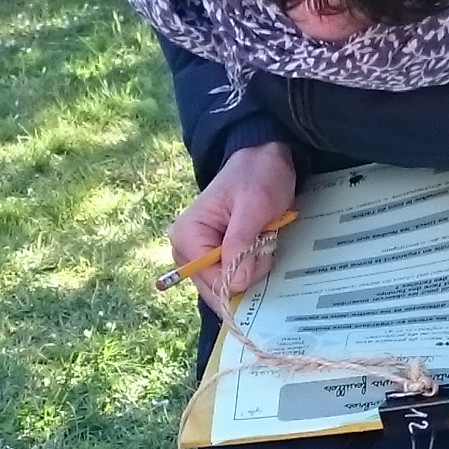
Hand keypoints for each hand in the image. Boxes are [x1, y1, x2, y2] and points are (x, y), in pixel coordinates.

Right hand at [168, 139, 298, 302]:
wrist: (263, 159)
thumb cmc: (258, 176)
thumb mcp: (253, 206)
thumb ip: (241, 243)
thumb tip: (236, 283)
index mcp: (186, 237)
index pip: (212, 281)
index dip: (242, 275)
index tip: (261, 249)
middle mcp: (185, 251)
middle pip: (217, 289)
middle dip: (247, 273)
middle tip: (262, 242)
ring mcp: (198, 257)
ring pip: (228, 286)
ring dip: (252, 269)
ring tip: (261, 239)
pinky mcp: (213, 258)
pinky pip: (233, 278)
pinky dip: (251, 267)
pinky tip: (258, 246)